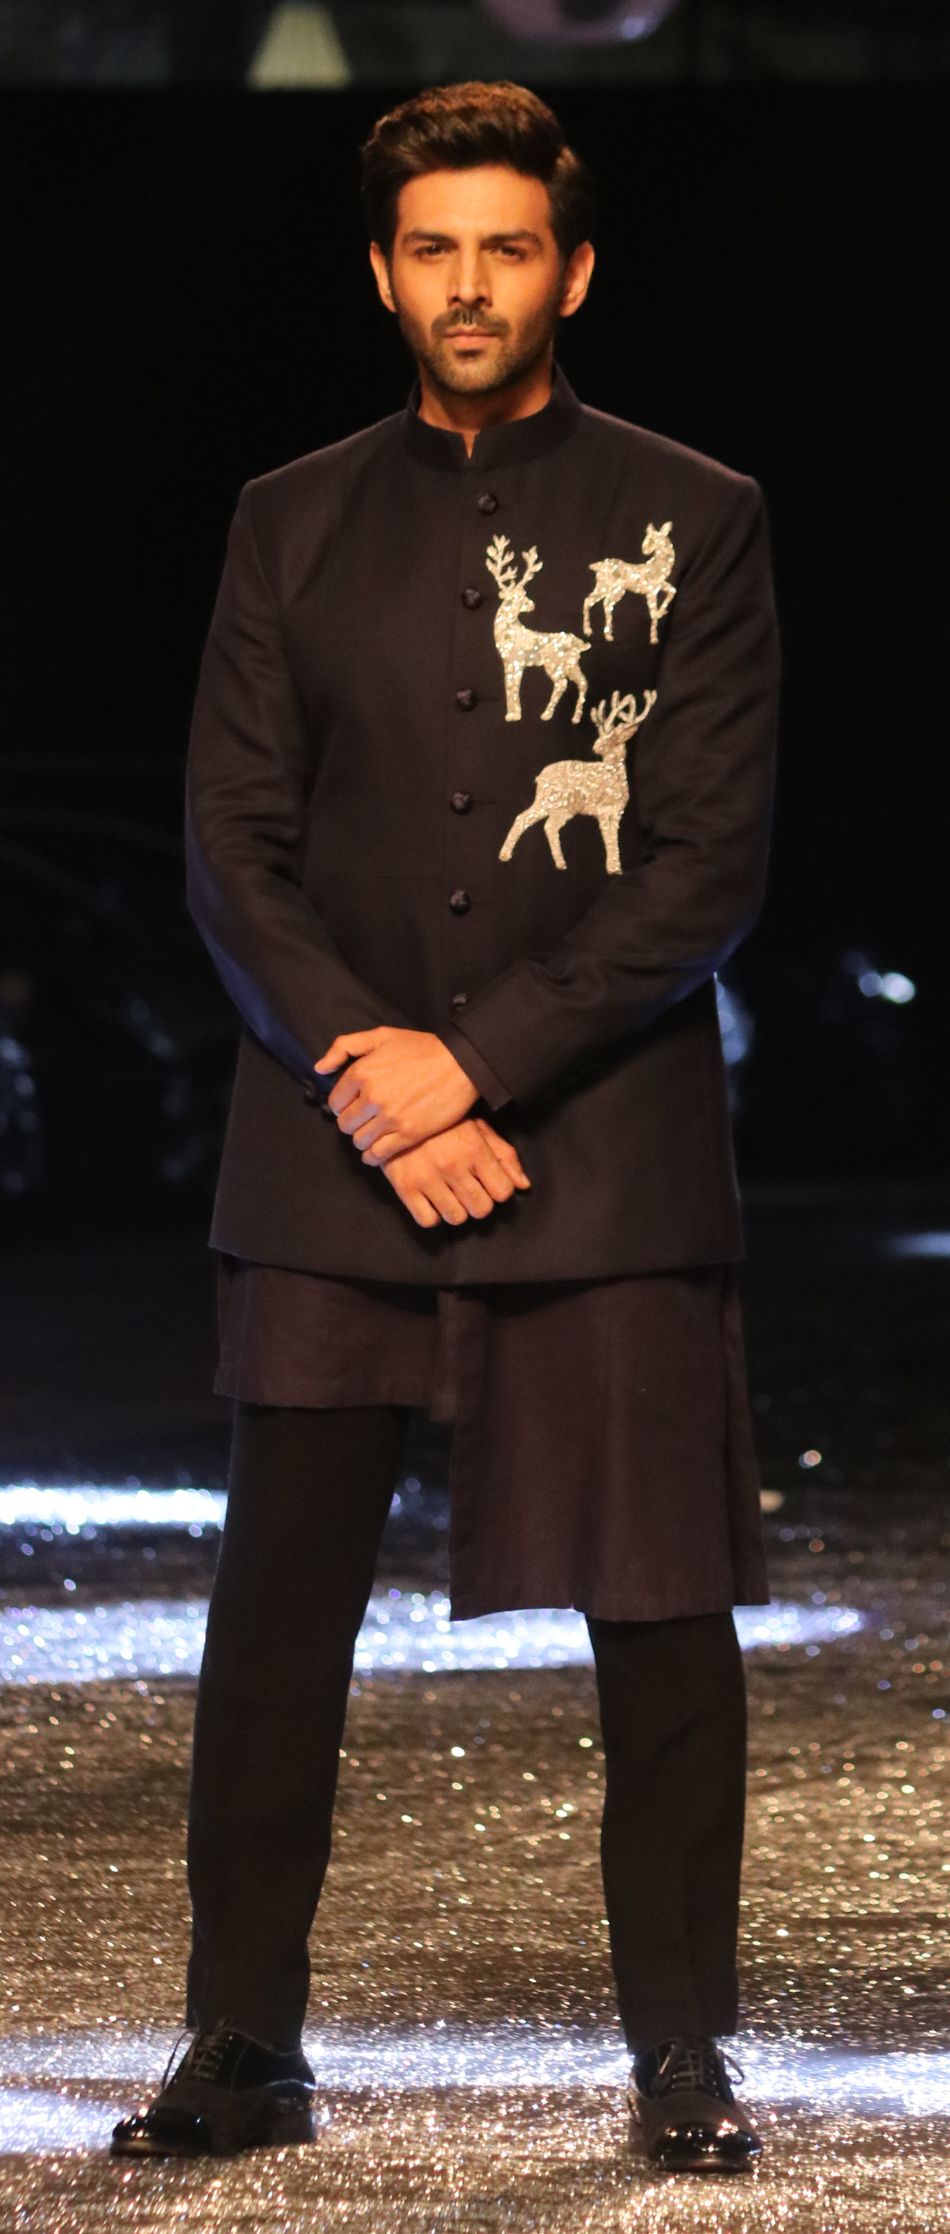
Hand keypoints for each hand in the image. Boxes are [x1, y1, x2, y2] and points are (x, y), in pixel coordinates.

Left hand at [312, 1026, 479, 1160]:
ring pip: (359, 1141)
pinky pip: (378, 1155)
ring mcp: (390, 1118)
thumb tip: (319, 1068)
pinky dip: (373, 1156)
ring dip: (363, 1139)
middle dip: (352, 1122)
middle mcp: (372, 1097)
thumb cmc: (422, 1048)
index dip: (343, 1104)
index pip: (335, 1103)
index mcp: (362, 1072)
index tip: (355, 1104)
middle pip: (345, 1125)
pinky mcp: (408, 1134)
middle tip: (365, 1119)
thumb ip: (344, 1046)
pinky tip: (378, 1151)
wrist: (462, 1064)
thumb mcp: (381, 1035)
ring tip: (374, 1133)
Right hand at [379, 1116, 531, 1228]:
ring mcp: (427, 1178)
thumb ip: (504, 1155)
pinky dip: (432, 1215)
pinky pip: (428, 1220)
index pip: (503, 1191)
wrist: (396, 1110)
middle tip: (470, 1190)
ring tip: (451, 1194)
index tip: (490, 1183)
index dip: (499, 1189)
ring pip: (457, 1218)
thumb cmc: (443, 1120)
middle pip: (482, 1209)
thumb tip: (523, 1185)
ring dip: (457, 1209)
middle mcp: (452, 1165)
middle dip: (480, 1202)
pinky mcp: (405, 1187)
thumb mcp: (478, 1128)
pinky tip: (432, 1199)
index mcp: (474, 1149)